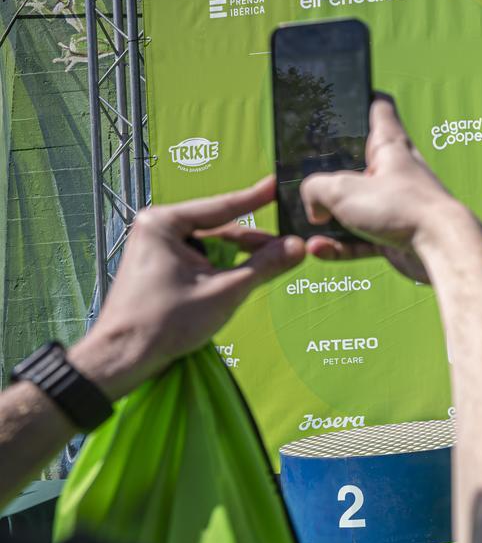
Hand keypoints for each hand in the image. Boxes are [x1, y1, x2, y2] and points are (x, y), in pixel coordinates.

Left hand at [69, 177, 304, 399]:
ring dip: (237, 258)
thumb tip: (298, 246)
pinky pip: (198, 259)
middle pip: (217, 228)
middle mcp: (156, 228)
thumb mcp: (225, 291)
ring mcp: (154, 248)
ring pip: (209, 246)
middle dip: (251, 241)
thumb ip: (264, 266)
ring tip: (270, 265)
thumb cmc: (165, 322)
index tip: (277, 185)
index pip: (221, 207)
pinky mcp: (158, 267)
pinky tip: (241, 278)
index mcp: (163, 223)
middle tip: (287, 245)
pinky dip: (221, 268)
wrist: (123, 357)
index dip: (255, 199)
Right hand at [299, 94, 467, 281]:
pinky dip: (340, 245)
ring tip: (310, 227)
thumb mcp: (342, 190)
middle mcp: (396, 172)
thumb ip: (315, 189)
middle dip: (332, 170)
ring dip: (330, 219)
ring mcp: (397, 205)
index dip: (364, 96)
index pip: (379, 108)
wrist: (441, 250)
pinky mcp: (396, 235)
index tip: (351, 90)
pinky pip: (360, 239)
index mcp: (390, 146)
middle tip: (306, 174)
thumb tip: (313, 207)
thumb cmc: (402, 208)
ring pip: (356, 207)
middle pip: (360, 161)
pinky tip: (320, 249)